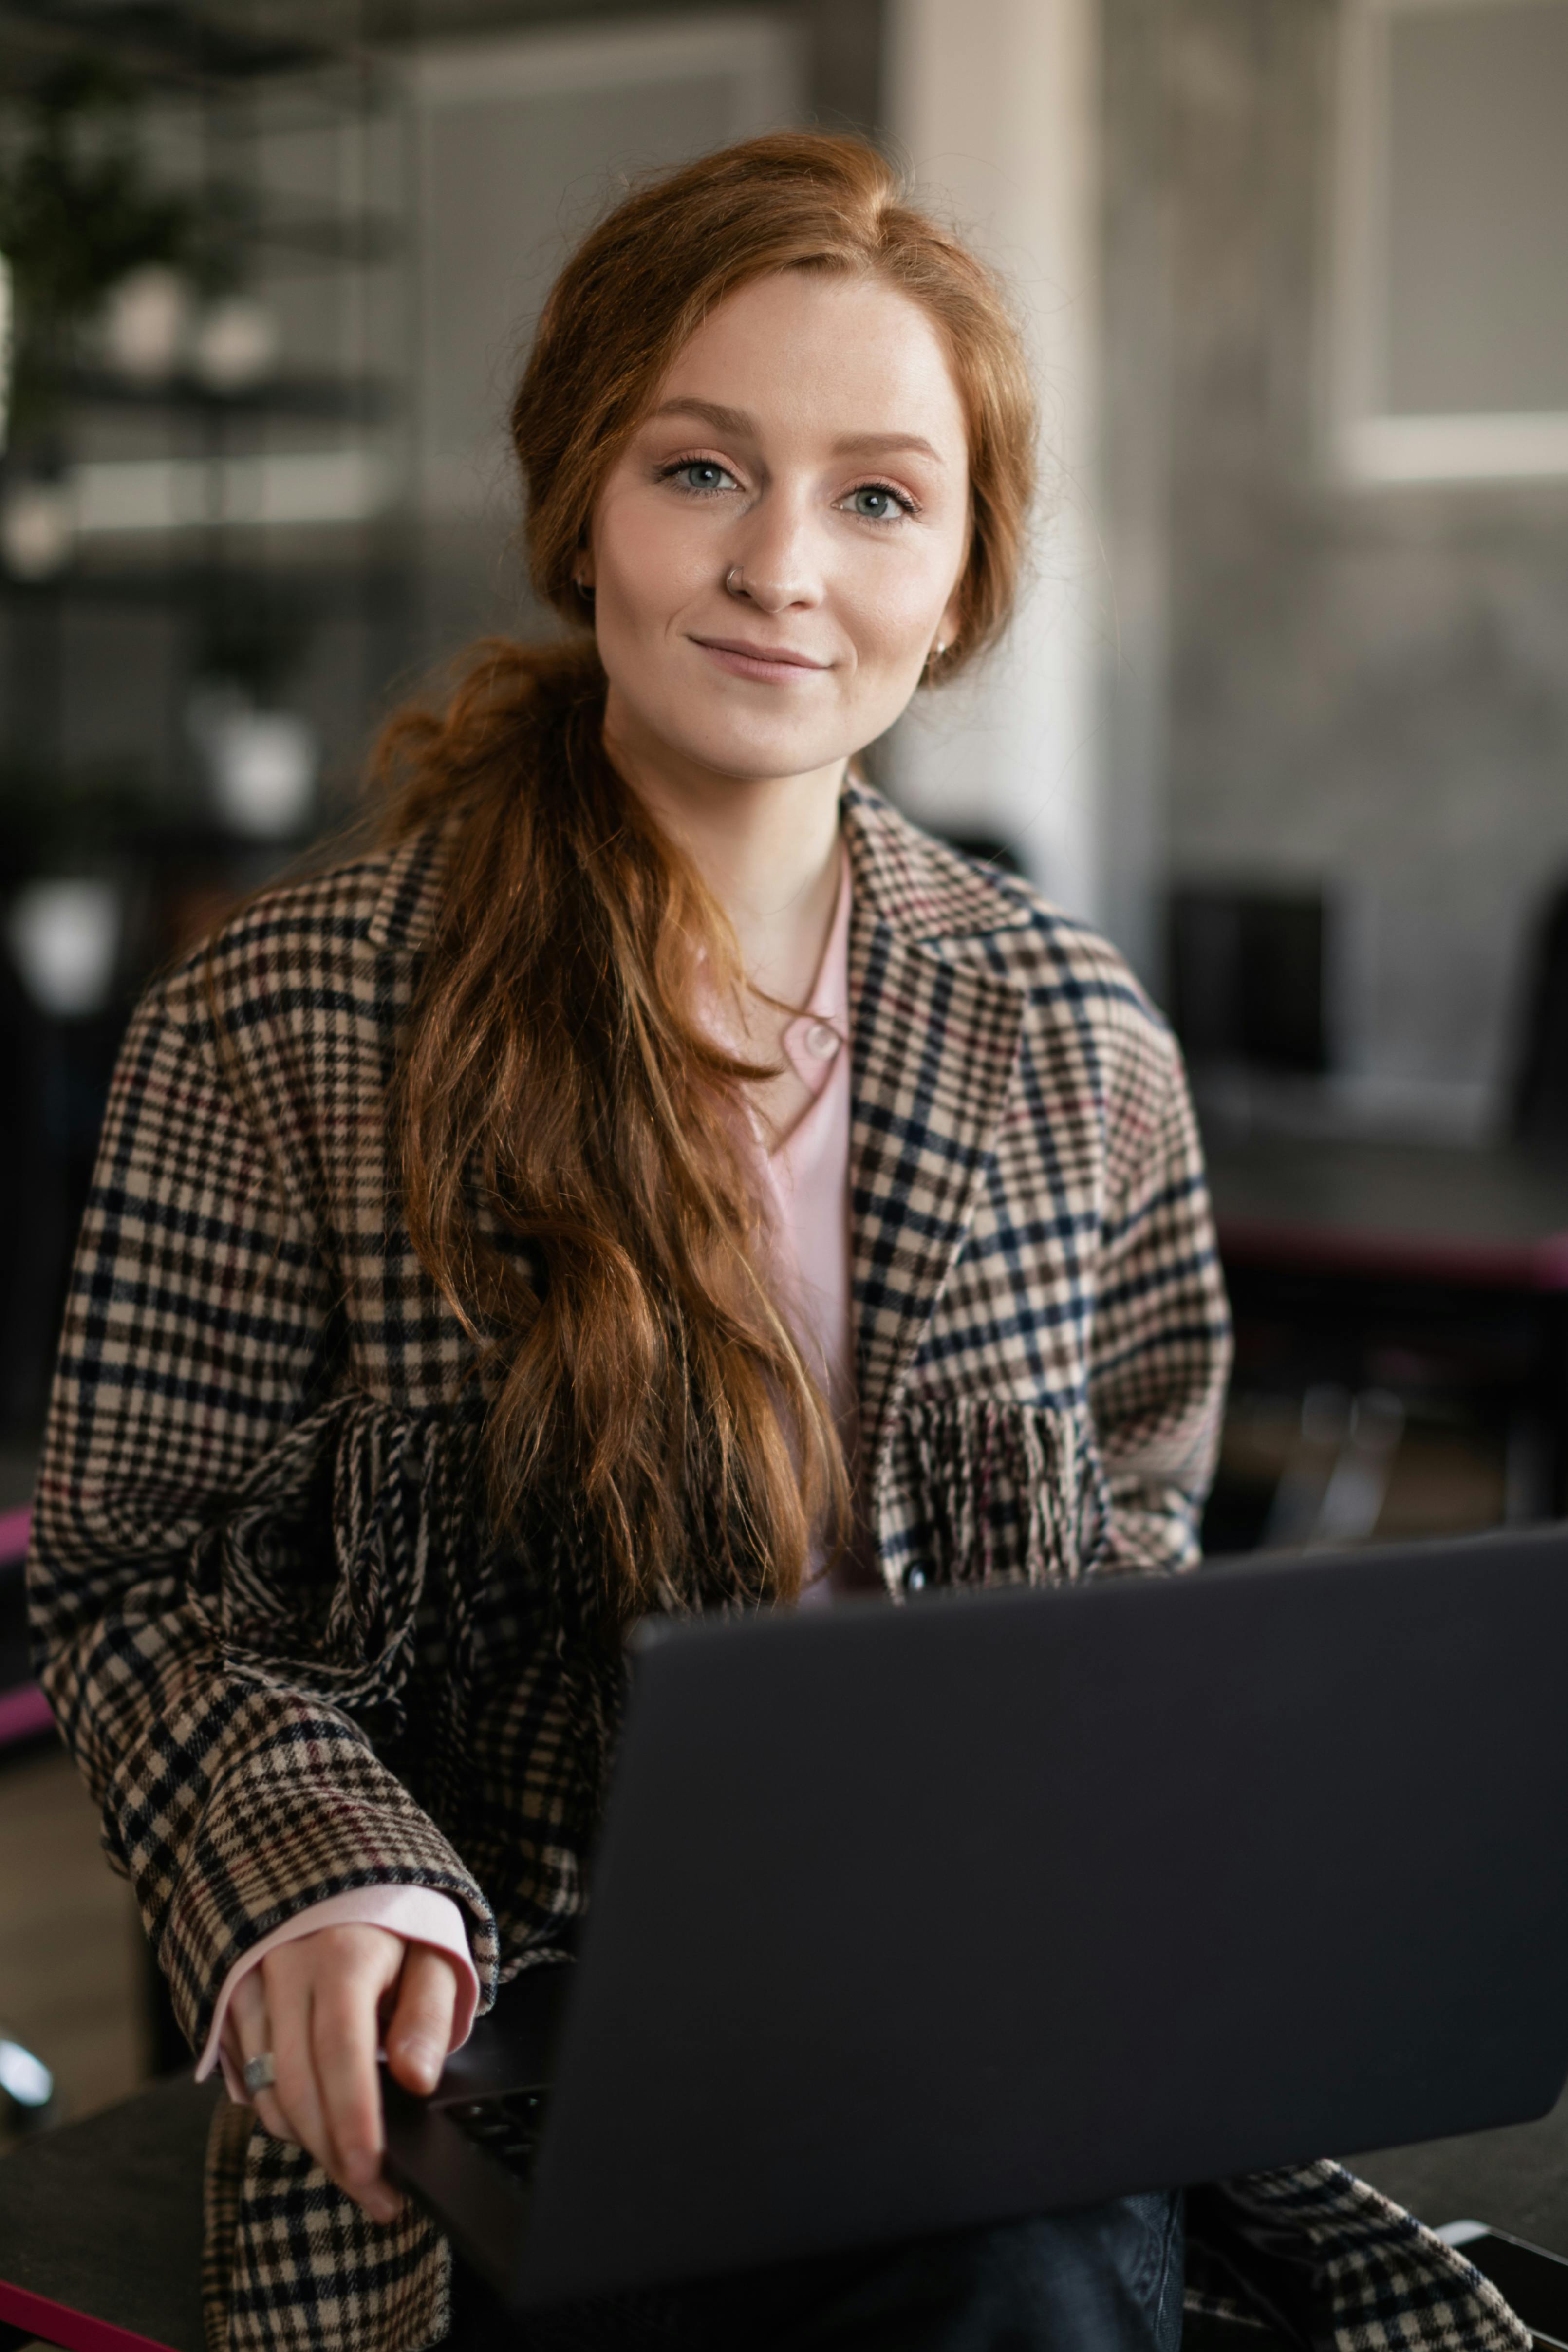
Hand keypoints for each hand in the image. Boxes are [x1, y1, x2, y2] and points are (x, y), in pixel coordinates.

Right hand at [227, 1926, 458, 2223]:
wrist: (335, 1864)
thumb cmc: (395, 1917)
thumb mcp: (433, 1954)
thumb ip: (427, 2015)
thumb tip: (416, 2080)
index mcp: (342, 1953)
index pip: (341, 2053)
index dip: (353, 2122)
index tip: (374, 2176)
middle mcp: (285, 1967)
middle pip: (297, 2085)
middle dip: (334, 2153)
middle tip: (376, 2196)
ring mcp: (248, 1981)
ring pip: (267, 2089)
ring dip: (307, 2139)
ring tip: (354, 2164)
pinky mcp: (228, 1997)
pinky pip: (248, 2074)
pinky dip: (280, 2109)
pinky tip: (317, 2120)